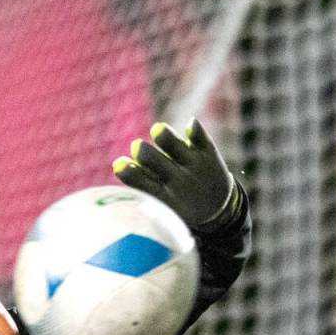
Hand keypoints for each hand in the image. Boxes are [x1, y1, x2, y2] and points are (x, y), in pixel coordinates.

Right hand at [112, 117, 239, 229]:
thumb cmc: (177, 204)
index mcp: (165, 200)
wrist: (217, 209)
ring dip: (165, 137)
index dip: (130, 174)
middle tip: (138, 147)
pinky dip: (195, 130)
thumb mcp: (161, 204)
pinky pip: (201, 138)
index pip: (144, 186)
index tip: (119, 164)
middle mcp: (180, 182)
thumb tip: (118, 163)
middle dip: (145, 153)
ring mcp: (194, 166)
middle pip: (157, 163)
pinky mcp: (207, 153)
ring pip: (177, 146)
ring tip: (157, 131)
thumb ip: (141, 183)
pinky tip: (190, 124)